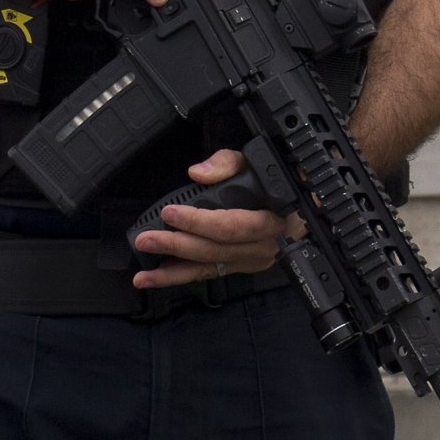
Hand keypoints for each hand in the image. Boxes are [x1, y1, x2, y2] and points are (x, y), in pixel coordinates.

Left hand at [131, 149, 304, 288]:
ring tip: (144, 274)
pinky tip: (156, 277)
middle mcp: (264, 246)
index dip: (199, 222)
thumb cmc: (271, 182)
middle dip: (178, 246)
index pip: (232, 226)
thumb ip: (227, 163)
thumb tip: (198, 174)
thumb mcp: (254, 162)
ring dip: (173, 272)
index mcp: (271, 219)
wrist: (294, 204)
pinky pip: (209, 274)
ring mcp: (253, 261)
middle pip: (217, 250)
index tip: (170, 213)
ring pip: (211, 268)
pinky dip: (181, 277)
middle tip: (148, 239)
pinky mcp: (240, 267)